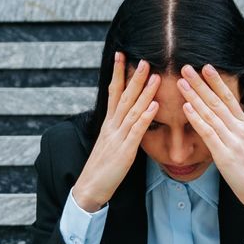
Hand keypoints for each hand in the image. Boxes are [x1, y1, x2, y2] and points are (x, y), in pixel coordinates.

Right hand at [71, 51, 159, 211]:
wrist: (89, 188)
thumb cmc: (101, 169)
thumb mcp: (109, 144)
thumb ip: (116, 129)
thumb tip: (125, 117)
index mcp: (108, 124)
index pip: (113, 93)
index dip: (118, 74)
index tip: (122, 55)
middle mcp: (112, 127)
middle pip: (123, 97)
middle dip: (134, 77)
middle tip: (144, 58)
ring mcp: (118, 138)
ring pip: (132, 110)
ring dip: (144, 92)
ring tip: (155, 76)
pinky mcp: (125, 151)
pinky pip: (136, 131)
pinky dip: (146, 117)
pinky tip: (154, 105)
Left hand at [177, 62, 243, 225]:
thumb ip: (238, 129)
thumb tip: (233, 115)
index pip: (229, 97)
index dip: (217, 81)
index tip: (206, 66)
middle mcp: (239, 128)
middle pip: (217, 100)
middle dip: (201, 83)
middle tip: (187, 67)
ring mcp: (232, 140)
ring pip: (210, 113)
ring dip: (194, 96)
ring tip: (181, 81)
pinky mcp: (225, 154)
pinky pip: (208, 133)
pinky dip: (197, 118)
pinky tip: (186, 107)